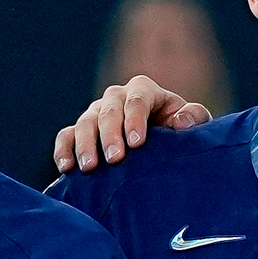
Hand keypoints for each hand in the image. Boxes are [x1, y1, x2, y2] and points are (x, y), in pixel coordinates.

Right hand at [52, 76, 210, 174]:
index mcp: (144, 90)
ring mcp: (96, 113)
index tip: (137, 144)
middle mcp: (116, 97)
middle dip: (110, 135)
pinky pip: (67, 136)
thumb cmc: (178, 133)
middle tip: (114, 159)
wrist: (161, 145)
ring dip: (85, 145)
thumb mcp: (192, 123)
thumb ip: (194, 117)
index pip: (137, 100)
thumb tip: (181, 121)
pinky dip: (64, 149)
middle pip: (108, 111)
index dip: (135, 120)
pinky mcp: (80, 130)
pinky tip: (66, 168)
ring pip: (85, 122)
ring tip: (89, 168)